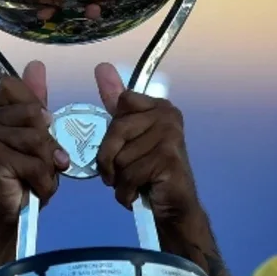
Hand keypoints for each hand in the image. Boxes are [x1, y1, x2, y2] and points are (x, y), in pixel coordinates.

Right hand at [0, 61, 70, 228]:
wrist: (6, 216)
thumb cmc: (22, 178)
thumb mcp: (36, 139)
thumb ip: (36, 105)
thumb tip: (35, 65)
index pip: (17, 87)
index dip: (35, 109)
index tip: (39, 131)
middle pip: (37, 115)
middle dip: (48, 144)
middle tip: (41, 164)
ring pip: (39, 140)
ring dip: (47, 166)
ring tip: (37, 179)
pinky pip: (35, 162)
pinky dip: (43, 181)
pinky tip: (32, 189)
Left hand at [93, 62, 200, 224]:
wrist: (174, 208)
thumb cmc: (149, 173)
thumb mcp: (128, 137)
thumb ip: (117, 105)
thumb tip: (102, 67)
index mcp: (159, 106)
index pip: (121, 104)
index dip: (112, 135)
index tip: (124, 149)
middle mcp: (168, 116)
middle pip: (116, 130)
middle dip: (110, 160)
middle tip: (121, 175)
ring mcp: (170, 136)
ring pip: (120, 157)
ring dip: (120, 180)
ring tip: (135, 184)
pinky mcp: (168, 159)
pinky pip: (129, 174)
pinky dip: (126, 192)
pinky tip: (138, 194)